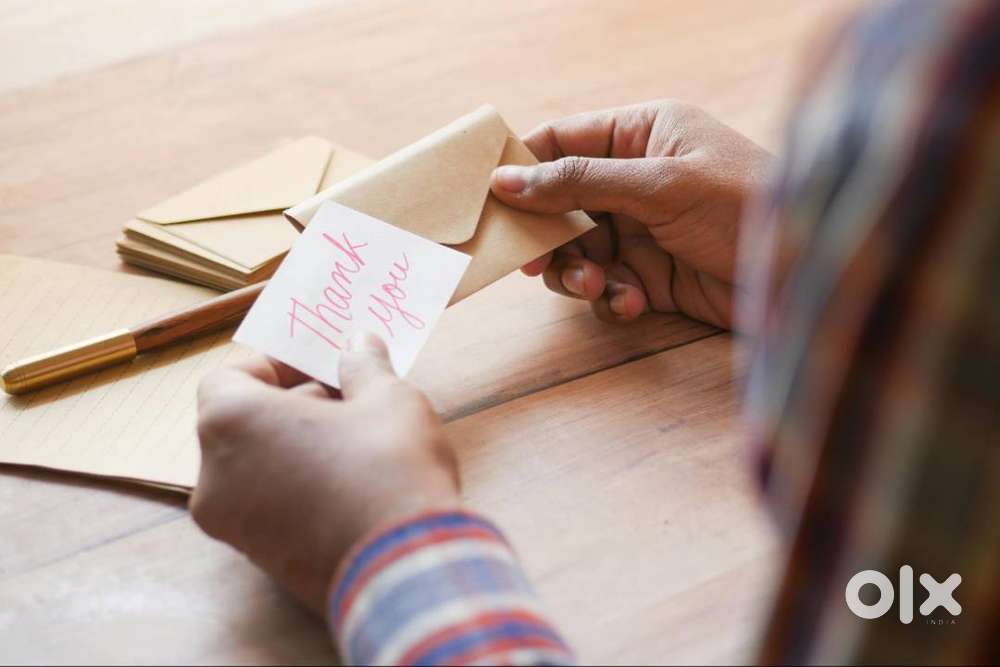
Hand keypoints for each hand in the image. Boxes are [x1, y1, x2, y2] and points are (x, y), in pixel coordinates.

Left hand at [190, 333, 459, 612]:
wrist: (404, 567)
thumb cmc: (388, 467)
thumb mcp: (387, 398)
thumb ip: (363, 366)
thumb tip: (359, 343)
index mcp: (230, 423)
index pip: (228, 377)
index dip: (275, 365)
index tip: (319, 365)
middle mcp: (214, 476)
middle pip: (240, 424)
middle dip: (291, 406)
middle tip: (346, 398)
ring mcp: (233, 526)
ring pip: (254, 469)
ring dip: (295, 448)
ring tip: (354, 442)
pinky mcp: (261, 561)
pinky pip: (269, 508)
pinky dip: (297, 488)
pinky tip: (351, 484)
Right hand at [490, 100, 771, 328]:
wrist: (806, 276)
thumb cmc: (745, 206)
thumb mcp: (660, 185)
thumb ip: (581, 181)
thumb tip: (506, 180)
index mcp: (642, 135)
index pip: (562, 141)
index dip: (522, 167)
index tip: (490, 199)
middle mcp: (637, 180)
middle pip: (560, 204)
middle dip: (549, 236)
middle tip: (535, 263)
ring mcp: (643, 230)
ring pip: (578, 251)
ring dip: (578, 274)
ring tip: (596, 287)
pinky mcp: (653, 276)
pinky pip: (606, 287)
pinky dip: (611, 298)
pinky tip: (634, 303)